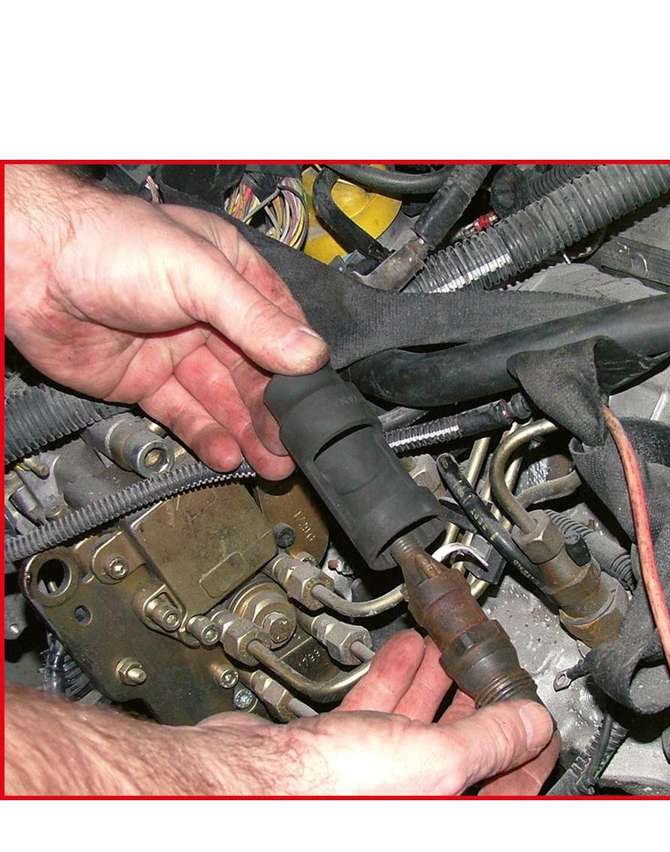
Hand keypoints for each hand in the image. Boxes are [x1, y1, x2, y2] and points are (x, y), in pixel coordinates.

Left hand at [3, 164, 327, 478]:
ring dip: (247, 432)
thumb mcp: (199, 275)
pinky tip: (228, 454)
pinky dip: (206, 435)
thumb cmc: (107, 244)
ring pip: (221, 398)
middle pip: (253, 372)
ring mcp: (174, 349)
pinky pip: (182, 413)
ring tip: (272, 463)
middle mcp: (207, 314)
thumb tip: (309, 354)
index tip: (315, 403)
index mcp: (229, 275)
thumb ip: (255, 319)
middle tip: (293, 447)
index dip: (298, 367)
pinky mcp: (143, 380)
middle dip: (274, 412)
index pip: (279, 328)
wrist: (29, 266)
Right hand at [205, 630, 559, 794]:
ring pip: (420, 722)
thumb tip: (533, 723)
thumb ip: (491, 738)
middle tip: (493, 666)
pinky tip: (408, 650)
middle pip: (463, 748)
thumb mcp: (434, 760)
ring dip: (439, 679)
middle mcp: (411, 801)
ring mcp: (375, 778)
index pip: (507, 785)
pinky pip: (381, 711)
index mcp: (441, 812)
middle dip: (479, 700)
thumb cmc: (328, 792)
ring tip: (454, 647)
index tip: (535, 713)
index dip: (528, 744)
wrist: (243, 781)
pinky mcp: (341, 752)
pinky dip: (397, 677)